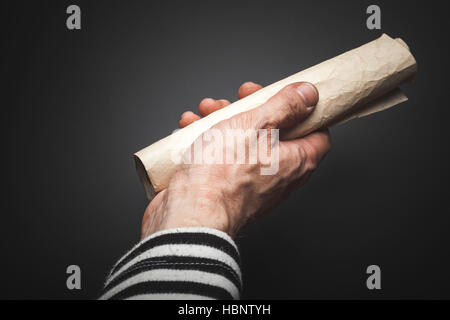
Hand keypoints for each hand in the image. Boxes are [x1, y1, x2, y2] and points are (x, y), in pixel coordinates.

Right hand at [141, 82, 330, 238]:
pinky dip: (211, 140)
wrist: (190, 214)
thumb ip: (285, 107)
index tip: (289, 96)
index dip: (305, 110)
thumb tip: (308, 94)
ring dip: (227, 120)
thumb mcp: (255, 125)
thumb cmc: (222, 175)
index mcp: (296, 161)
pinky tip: (192, 127)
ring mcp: (253, 184)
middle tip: (241, 98)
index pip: (318, 133)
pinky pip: (225, 158)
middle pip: (277, 132)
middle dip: (255, 109)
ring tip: (208, 110)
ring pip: (246, 142)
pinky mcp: (228, 188)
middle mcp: (279, 176)